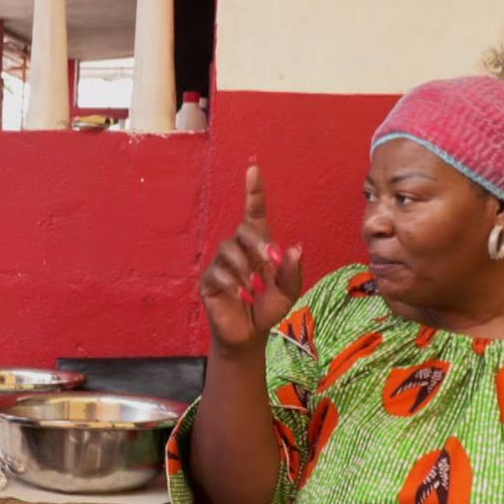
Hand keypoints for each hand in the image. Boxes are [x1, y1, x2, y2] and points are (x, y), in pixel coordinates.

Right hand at [200, 162, 303, 357]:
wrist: (249, 335)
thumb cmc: (268, 309)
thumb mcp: (288, 292)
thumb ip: (292, 272)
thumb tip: (294, 248)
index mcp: (258, 246)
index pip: (254, 213)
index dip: (254, 192)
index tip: (253, 169)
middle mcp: (238, 250)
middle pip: (242, 230)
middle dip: (258, 244)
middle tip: (270, 262)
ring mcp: (221, 264)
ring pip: (228, 250)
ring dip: (246, 268)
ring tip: (257, 289)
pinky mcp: (209, 281)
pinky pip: (217, 273)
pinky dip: (233, 283)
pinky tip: (244, 296)